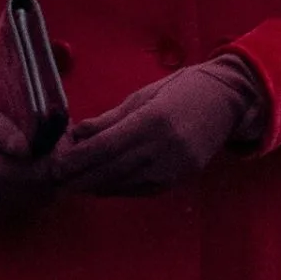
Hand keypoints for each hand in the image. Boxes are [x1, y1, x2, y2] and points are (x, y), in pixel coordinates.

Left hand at [54, 56, 265, 196]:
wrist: (227, 101)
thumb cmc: (182, 89)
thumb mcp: (142, 96)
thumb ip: (109, 119)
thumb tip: (75, 133)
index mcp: (152, 122)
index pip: (104, 148)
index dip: (76, 160)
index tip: (54, 165)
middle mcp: (163, 149)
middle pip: (110, 172)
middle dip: (78, 178)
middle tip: (53, 181)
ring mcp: (173, 168)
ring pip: (123, 185)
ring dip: (94, 186)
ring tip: (70, 183)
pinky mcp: (180, 179)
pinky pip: (140, 189)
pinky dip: (117, 188)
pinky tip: (100, 185)